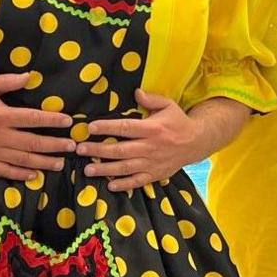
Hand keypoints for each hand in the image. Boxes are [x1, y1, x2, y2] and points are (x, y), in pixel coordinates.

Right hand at [0, 73, 74, 181]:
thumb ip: (7, 81)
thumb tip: (29, 76)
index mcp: (0, 115)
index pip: (32, 119)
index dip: (52, 120)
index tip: (68, 122)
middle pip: (32, 143)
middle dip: (55, 145)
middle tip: (72, 146)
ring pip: (22, 160)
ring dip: (43, 162)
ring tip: (60, 163)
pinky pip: (4, 171)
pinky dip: (20, 175)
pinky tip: (34, 175)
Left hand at [76, 89, 203, 191]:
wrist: (197, 143)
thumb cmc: (178, 122)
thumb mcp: (168, 105)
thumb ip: (151, 99)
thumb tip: (136, 92)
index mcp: (152, 128)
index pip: (125, 127)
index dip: (107, 127)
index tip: (90, 128)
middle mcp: (150, 147)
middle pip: (121, 150)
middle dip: (98, 150)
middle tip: (80, 150)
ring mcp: (152, 163)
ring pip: (125, 167)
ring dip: (105, 169)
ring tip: (88, 169)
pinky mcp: (155, 175)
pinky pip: (137, 181)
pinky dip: (124, 184)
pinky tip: (110, 185)